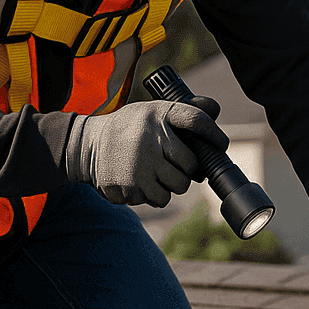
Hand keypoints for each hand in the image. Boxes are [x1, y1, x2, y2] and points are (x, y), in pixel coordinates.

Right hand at [65, 100, 228, 206]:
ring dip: (173, 184)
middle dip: (189, 169)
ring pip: (179, 186)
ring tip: (158, 173)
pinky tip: (143, 181)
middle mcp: (150, 138)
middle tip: (177, 165)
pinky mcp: (130, 186)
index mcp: (157, 114)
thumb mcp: (152, 111)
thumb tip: (215, 109)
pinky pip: (159, 199)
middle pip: (191, 164)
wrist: (87, 145)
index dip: (214, 134)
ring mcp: (140, 164)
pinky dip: (156, 194)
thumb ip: (183, 111)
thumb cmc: (129, 128)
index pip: (196, 121)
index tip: (222, 144)